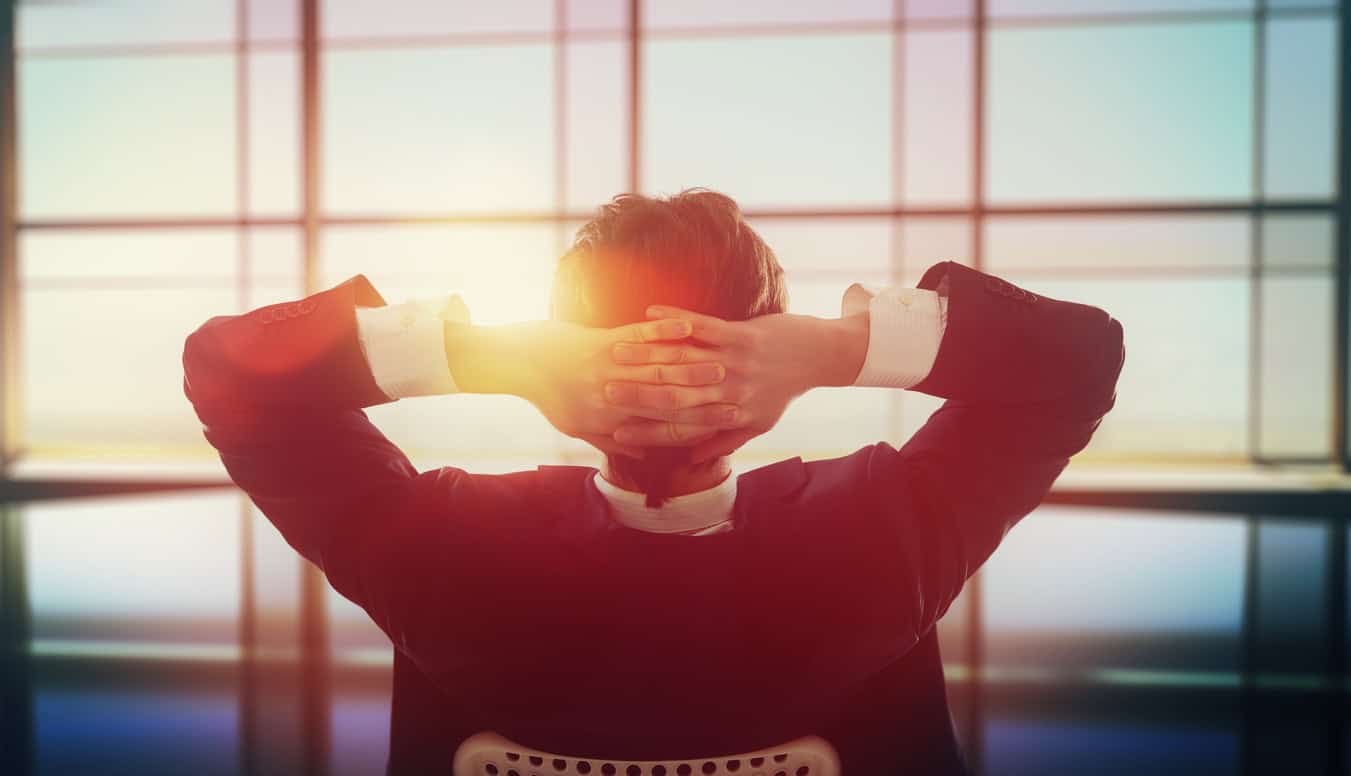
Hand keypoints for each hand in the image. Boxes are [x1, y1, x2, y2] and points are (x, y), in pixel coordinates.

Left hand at [443, 317, 727, 457]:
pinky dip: (665, 330)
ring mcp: (608, 369)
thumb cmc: (546, 393)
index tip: (722, 421)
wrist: (514, 362)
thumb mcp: (575, 424)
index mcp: (607, 424)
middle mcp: (611, 401)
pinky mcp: (602, 342)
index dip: (695, 426)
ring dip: (694, 364)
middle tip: (735, 393)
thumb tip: (639, 450)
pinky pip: (639, 336)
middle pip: (667, 400)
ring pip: (659, 369)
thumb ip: (608, 439)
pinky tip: (688, 327)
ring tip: (724, 360)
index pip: (660, 429)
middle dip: (704, 396)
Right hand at [603, 306, 868, 462]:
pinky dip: (674, 320)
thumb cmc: (783, 390)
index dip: (648, 432)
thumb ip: (723, 441)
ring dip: (647, 355)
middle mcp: (730, 393)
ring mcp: (735, 362)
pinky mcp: (741, 334)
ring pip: (682, 362)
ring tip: (615, 351)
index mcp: (731, 417)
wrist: (817, 355)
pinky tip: (648, 312)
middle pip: (676, 398)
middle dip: (637, 395)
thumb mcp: (758, 423)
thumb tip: (690, 460)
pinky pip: (702, 326)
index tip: (616, 432)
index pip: (681, 429)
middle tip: (603, 391)